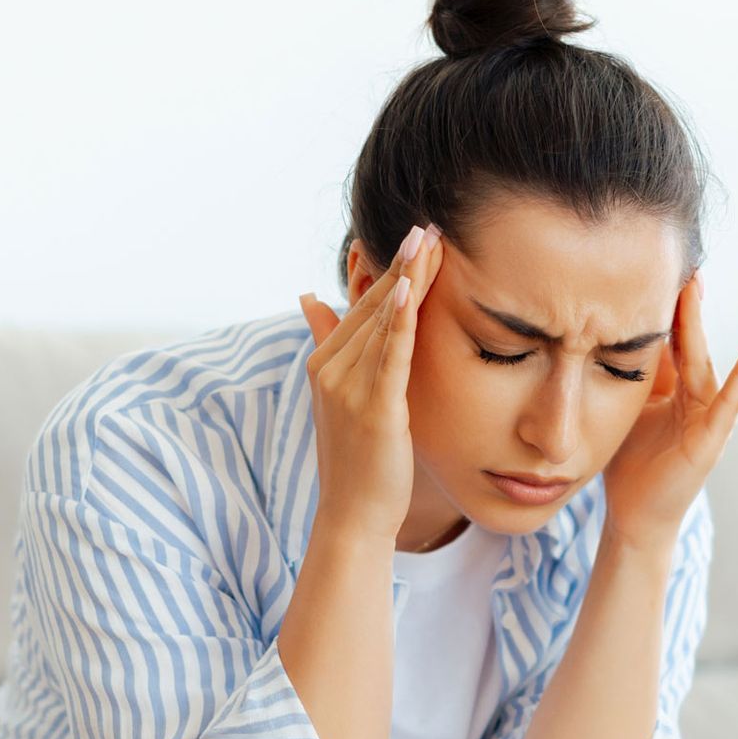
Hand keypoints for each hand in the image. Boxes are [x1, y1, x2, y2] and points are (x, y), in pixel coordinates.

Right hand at [296, 223, 444, 543]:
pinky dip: (399, 319)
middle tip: (429, 223)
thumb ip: (328, 343)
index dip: (390, 270)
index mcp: (324, 361)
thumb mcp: (340, 395)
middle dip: (402, 264)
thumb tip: (308, 297)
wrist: (353, 515)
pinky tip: (410, 288)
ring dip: (408, 279)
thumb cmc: (356, 459)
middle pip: (373, 306)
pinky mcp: (374, 408)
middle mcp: (330, 369)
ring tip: (429, 241)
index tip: (416, 235)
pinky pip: (390, 355)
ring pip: (383, 322)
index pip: (362, 305)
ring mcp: (348, 388)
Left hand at [603, 270, 737, 541]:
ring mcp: (708, 416)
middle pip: (686, 341)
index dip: (663, 306)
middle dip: (682, 302)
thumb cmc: (631, 464)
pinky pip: (731, 399)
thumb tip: (613, 332)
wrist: (635, 516)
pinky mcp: (713, 438)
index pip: (669, 338)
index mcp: (673, 388)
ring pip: (702, 360)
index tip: (653, 266)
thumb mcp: (627, 408)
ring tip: (697, 284)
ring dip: (699, 322)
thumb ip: (631, 375)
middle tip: (678, 259)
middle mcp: (695, 397)